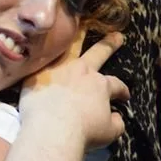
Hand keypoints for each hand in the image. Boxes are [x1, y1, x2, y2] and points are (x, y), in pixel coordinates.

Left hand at [19, 32, 129, 149]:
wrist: (52, 130)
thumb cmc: (84, 132)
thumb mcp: (109, 132)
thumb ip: (116, 122)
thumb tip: (116, 117)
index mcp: (100, 85)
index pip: (116, 84)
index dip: (122, 90)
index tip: (124, 96)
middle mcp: (81, 72)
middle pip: (98, 54)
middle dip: (109, 45)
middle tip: (117, 37)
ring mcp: (58, 70)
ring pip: (69, 51)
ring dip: (76, 40)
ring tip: (79, 28)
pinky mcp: (37, 75)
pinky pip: (40, 64)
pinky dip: (44, 60)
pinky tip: (41, 54)